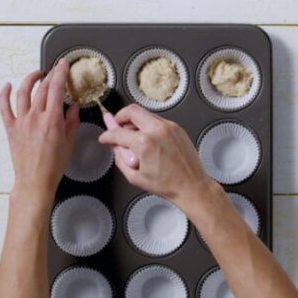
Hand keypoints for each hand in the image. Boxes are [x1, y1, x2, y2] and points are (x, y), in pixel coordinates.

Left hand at [0, 58, 79, 201]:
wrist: (35, 180)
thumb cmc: (53, 165)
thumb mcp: (69, 141)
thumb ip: (72, 120)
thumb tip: (74, 107)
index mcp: (52, 120)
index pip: (56, 89)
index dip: (60, 73)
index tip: (63, 65)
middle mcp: (35, 118)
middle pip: (41, 89)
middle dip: (49, 75)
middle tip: (55, 70)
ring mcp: (21, 122)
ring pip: (23, 93)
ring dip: (29, 80)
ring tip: (36, 74)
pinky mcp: (11, 128)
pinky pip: (4, 107)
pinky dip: (4, 94)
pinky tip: (7, 85)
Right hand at [98, 104, 215, 215]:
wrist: (192, 186)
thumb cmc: (170, 184)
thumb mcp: (136, 177)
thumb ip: (121, 160)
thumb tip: (117, 149)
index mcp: (145, 143)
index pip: (118, 133)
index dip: (107, 135)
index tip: (105, 138)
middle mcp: (158, 130)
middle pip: (131, 111)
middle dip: (120, 117)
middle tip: (116, 125)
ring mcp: (169, 127)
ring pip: (146, 114)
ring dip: (135, 122)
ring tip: (134, 137)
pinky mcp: (177, 128)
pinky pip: (158, 121)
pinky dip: (149, 127)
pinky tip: (149, 140)